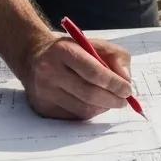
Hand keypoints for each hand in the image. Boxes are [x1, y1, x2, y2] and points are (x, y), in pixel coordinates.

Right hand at [16, 33, 132, 120]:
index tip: (127, 89)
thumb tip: (126, 80)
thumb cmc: (71, 51)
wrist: (33, 57)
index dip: (114, 83)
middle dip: (112, 99)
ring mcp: (44, 91)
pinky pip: (73, 117)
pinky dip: (90, 112)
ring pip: (83, 109)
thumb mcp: (94, 44)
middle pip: (89, 94)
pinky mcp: (43, 107)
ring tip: (110, 101)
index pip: (94, 72)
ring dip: (103, 107)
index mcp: (63, 51)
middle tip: (124, 101)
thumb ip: (116, 57)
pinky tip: (94, 104)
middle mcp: (50, 71)